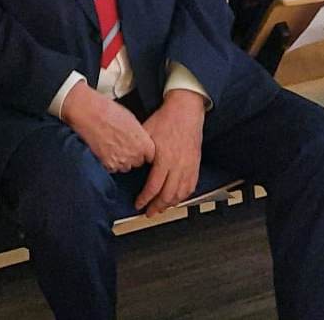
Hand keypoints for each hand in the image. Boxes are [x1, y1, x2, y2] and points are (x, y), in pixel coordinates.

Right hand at [61, 80, 154, 174]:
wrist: (89, 114)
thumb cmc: (109, 112)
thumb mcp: (132, 119)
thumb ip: (139, 134)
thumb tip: (140, 140)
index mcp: (143, 143)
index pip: (151, 156)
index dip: (145, 152)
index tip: (141, 149)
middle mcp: (134, 155)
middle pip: (138, 162)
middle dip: (133, 156)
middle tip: (123, 145)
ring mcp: (120, 162)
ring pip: (125, 167)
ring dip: (121, 160)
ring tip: (112, 146)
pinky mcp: (107, 166)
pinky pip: (112, 168)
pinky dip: (110, 162)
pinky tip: (105, 149)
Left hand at [136, 88, 206, 214]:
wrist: (186, 110)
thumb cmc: (166, 119)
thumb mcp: (146, 132)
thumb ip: (139, 150)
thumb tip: (128, 162)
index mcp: (164, 158)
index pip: (154, 187)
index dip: (145, 199)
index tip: (139, 204)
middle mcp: (178, 165)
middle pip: (168, 195)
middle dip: (157, 207)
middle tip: (148, 212)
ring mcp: (189, 166)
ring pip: (180, 194)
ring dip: (169, 204)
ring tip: (160, 209)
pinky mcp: (195, 165)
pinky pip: (191, 187)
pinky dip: (183, 196)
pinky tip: (176, 199)